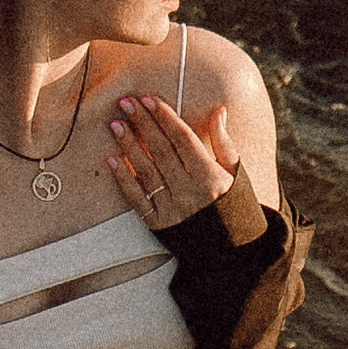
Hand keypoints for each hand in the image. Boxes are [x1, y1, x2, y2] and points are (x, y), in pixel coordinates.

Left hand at [109, 88, 236, 224]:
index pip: (182, 138)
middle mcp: (189, 190)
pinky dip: (123, 179)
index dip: (164, 117)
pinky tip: (112, 159)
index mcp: (209, 175)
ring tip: (115, 124)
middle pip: (161, 150)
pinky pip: (136, 198)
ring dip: (129, 145)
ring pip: (146, 170)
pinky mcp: (158, 223)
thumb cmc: (235, 204)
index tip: (147, 98)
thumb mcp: (235, 172)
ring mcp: (172, 208)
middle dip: (142, 123)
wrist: (232, 250)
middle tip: (125, 102)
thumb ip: (223, 141)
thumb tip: (218, 110)